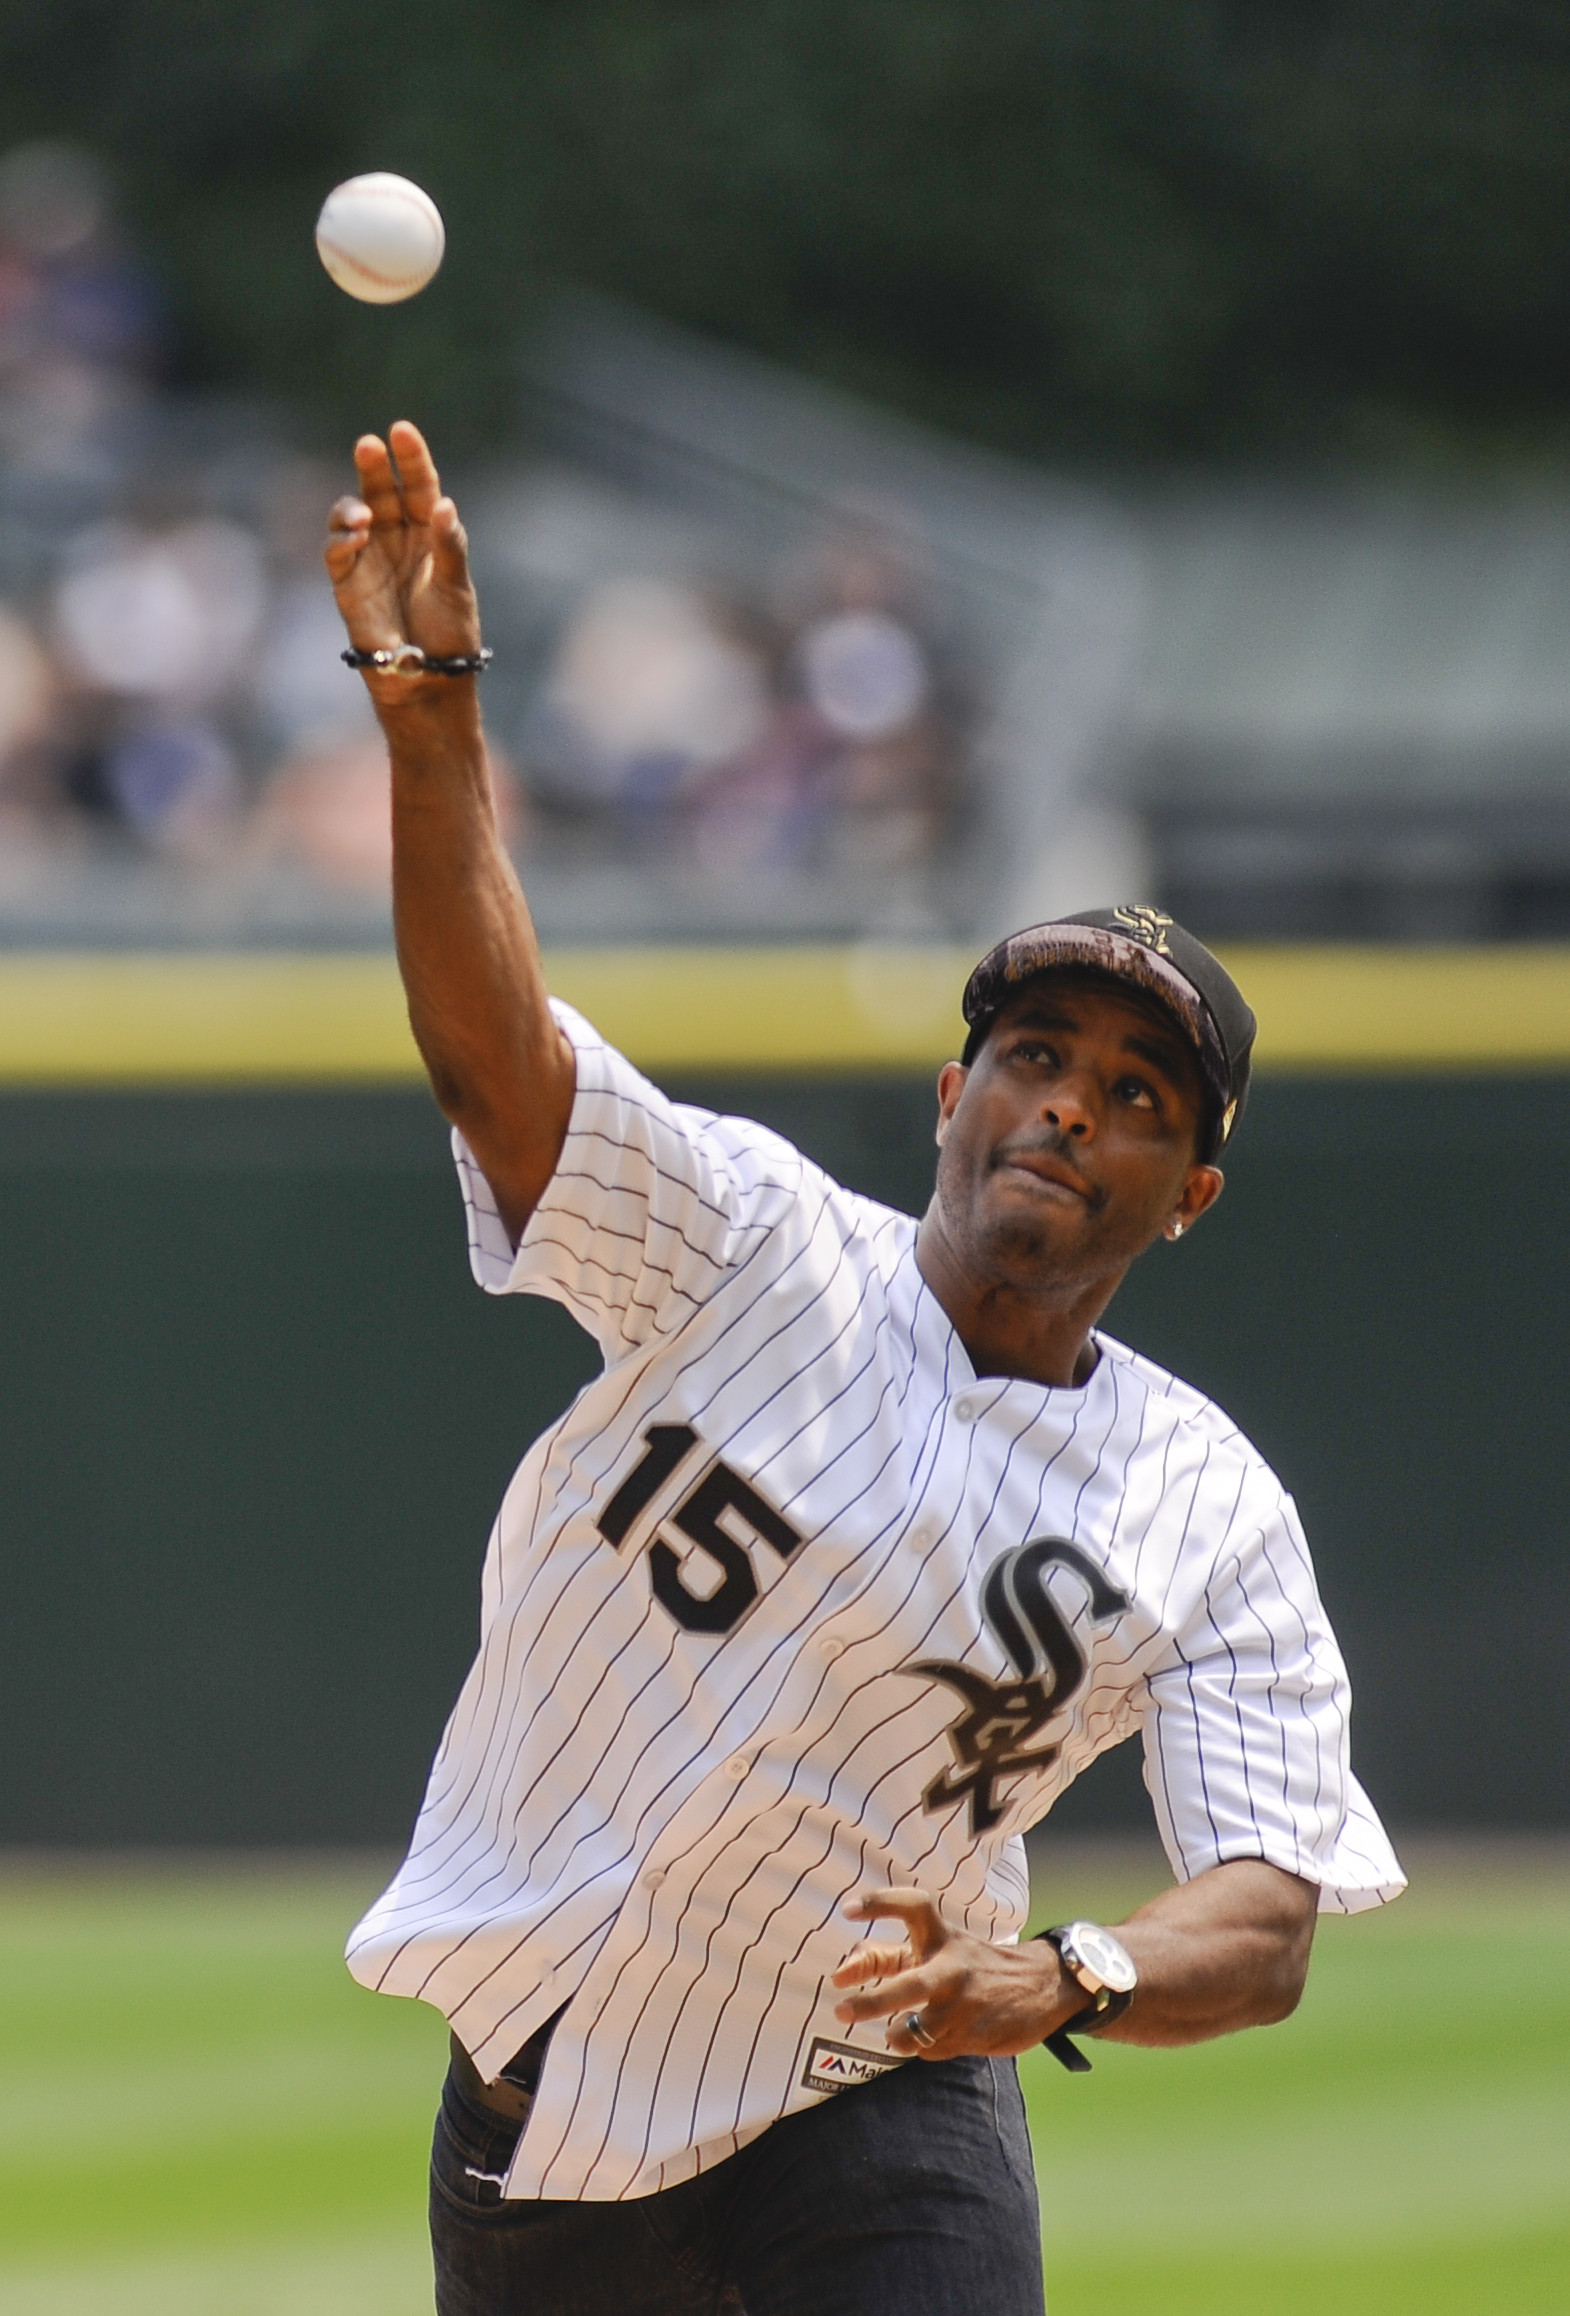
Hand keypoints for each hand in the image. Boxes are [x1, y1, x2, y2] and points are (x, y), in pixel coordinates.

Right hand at [324, 420, 480, 699]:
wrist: (427, 678)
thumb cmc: (450, 633)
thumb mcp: (456, 588)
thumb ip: (450, 547)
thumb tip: (444, 505)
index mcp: (430, 533)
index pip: (420, 486)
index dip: (412, 458)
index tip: (402, 430)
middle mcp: (397, 539)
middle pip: (381, 491)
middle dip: (374, 467)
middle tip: (369, 445)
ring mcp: (370, 558)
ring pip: (351, 515)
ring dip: (350, 507)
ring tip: (360, 517)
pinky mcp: (348, 583)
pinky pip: (337, 552)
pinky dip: (341, 541)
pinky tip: (353, 539)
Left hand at [830, 1887, 1073, 2060]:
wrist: (1042, 1985)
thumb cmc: (976, 1965)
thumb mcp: (943, 1949)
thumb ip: (896, 1956)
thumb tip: (846, 1967)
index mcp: (941, 1937)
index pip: (911, 1906)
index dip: (880, 1904)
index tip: (848, 1910)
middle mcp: (951, 1967)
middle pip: (906, 1987)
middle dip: (870, 2003)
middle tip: (840, 2010)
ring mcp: (963, 2004)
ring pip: (912, 2033)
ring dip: (897, 2036)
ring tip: (897, 2031)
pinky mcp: (974, 2034)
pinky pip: (930, 2050)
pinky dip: (925, 2047)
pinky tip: (939, 2035)